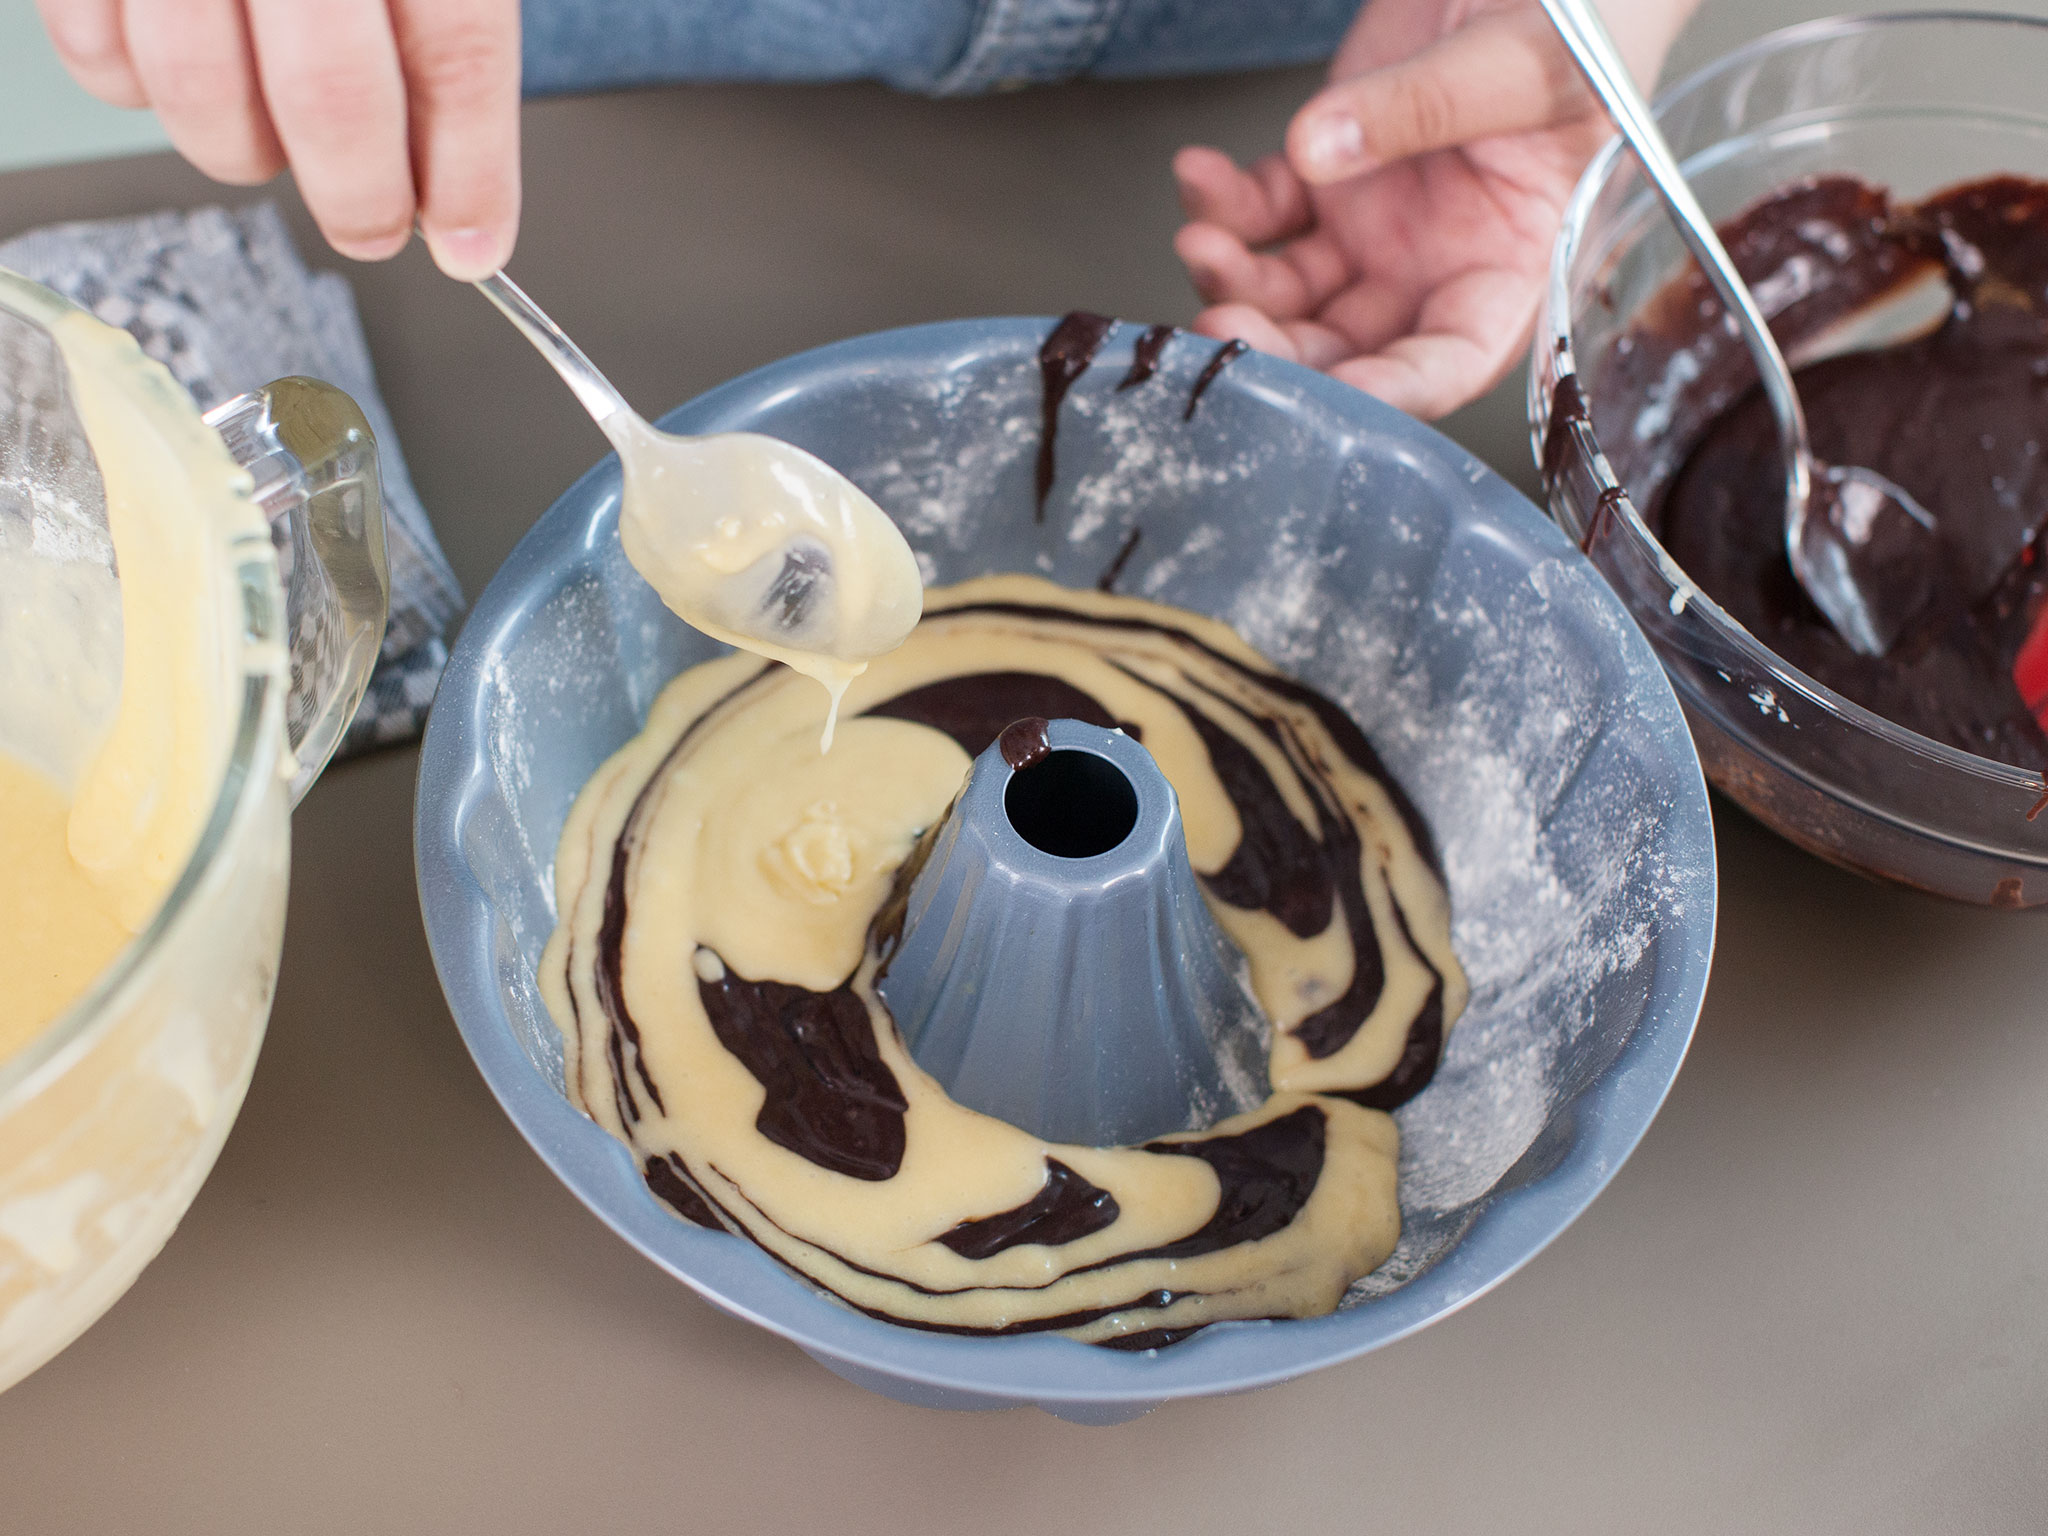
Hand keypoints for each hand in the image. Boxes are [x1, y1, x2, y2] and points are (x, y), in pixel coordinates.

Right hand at [35, 0, 521, 279]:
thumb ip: (442, 9)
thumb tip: (459, 170)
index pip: (455, 53)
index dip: (470, 172)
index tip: (475, 243)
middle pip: (330, 96)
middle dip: (360, 197)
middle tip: (373, 223)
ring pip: (200, 90)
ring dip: (247, 152)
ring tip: (278, 140)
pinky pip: (96, 49)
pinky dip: (141, 90)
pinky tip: (185, 67)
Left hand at [1173, 0, 1696, 418]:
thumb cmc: (1573, 22)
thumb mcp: (1521, 62)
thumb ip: (1429, 105)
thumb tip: (1319, 149)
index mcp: (1507, 265)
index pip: (1447, 358)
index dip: (1389, 391)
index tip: (1327, 396)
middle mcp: (1433, 263)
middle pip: (1347, 345)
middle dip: (1280, 347)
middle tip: (1226, 323)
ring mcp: (1374, 227)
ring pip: (1288, 293)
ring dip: (1235, 280)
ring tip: (1201, 240)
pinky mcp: (1326, 176)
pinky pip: (1261, 212)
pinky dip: (1221, 203)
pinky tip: (1200, 175)